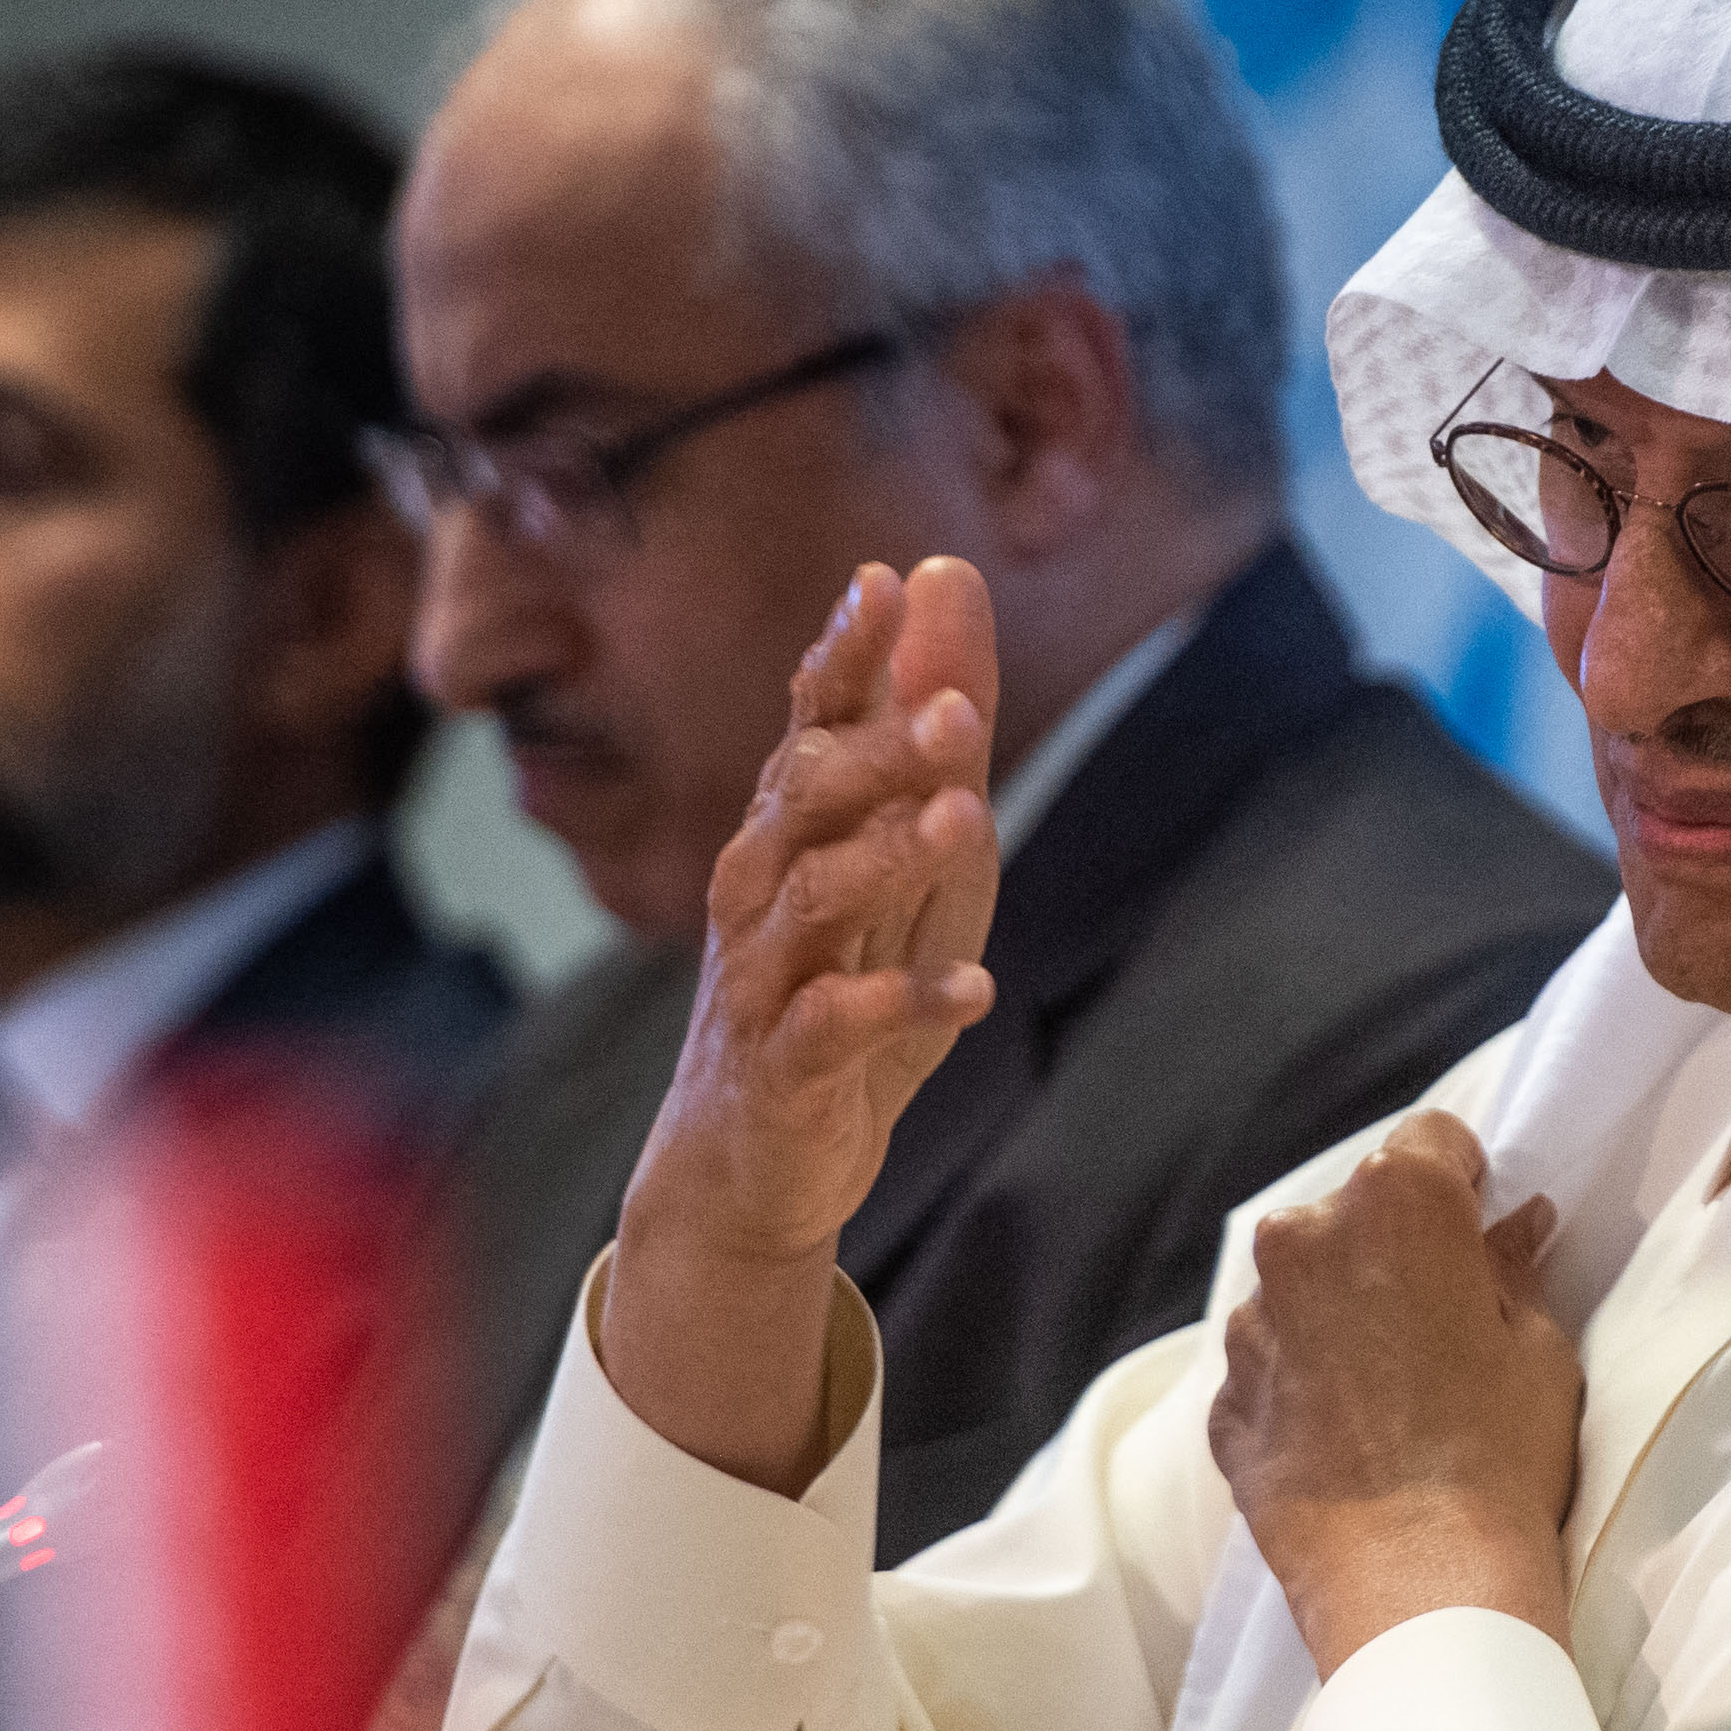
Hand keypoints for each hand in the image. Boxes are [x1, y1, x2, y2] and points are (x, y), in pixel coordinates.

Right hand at [600, 558, 1002, 1489]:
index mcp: (793, 821)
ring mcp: (765, 973)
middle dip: (879, 749)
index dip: (845, 653)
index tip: (886, 584)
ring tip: (962, 821)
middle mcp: (762, 882)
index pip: (810, 716)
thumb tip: (947, 573)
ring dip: (889, 856)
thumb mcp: (915, 851)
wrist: (757, 1157)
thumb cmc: (845, 979)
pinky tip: (973, 990)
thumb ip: (934, 727)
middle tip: (958, 715)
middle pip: (807, 793)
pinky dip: (901, 1003)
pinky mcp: (784, 1063)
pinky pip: (832, 1023)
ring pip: (811, 895)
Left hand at [1212, 1114, 1582, 1675]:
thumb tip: (1511, 1224)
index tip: (1481, 1234)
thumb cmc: (1499, 1453)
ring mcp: (1253, 1322)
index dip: (1463, 1183)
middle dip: (1395, 1250)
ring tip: (1394, 1394)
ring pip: (1304, 1288)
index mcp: (1394, 1202)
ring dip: (1341, 1315)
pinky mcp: (1226, 1399)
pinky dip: (1304, 1383)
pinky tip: (1352, 1439)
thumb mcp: (1537, 1347)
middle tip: (1444, 1324)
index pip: (1432, 1141)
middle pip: (1355, 1213)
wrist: (1415, 1581)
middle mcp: (1304, 1241)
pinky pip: (1271, 1364)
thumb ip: (1512, 1269)